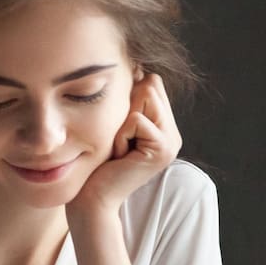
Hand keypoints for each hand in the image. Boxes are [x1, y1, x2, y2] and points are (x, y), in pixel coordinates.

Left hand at [70, 74, 181, 216]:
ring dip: (122, 120)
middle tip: (118, 140)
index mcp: (163, 125)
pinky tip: (119, 155)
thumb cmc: (96, 163)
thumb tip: (133, 66)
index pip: (152, 82)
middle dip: (125, 107)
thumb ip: (128, 102)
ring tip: (119, 146)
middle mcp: (173, 132)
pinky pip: (136, 119)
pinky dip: (120, 134)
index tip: (117, 128)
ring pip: (145, 95)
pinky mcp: (163, 148)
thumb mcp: (113, 126)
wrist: (93, 199)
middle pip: (150, 84)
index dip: (127, 96)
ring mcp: (172, 141)